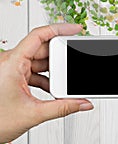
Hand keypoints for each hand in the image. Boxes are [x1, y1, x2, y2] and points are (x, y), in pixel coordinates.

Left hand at [0, 24, 92, 143]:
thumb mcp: (32, 114)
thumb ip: (62, 108)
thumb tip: (82, 103)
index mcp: (11, 63)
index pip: (38, 35)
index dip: (59, 29)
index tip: (76, 29)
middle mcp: (10, 61)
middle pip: (41, 48)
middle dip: (59, 55)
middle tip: (74, 60)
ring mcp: (12, 68)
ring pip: (38, 60)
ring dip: (52, 69)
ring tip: (63, 79)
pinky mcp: (13, 76)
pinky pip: (33, 70)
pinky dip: (45, 77)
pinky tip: (53, 87)